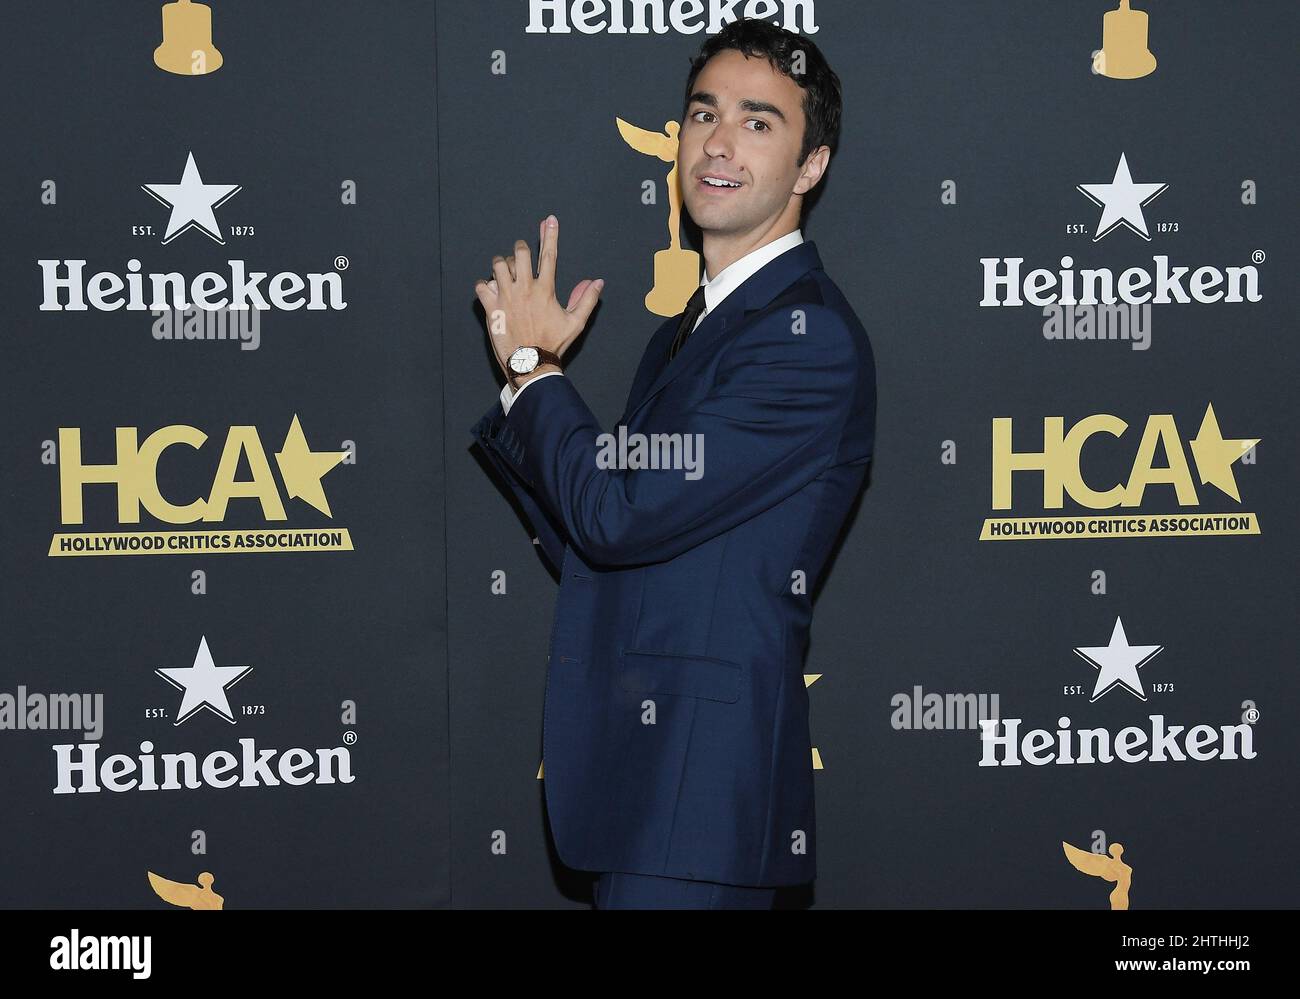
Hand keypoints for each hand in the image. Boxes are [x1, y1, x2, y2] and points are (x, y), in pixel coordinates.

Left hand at [474, 215, 603, 378]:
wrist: (531, 364)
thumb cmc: (553, 344)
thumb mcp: (576, 323)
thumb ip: (586, 300)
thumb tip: (598, 282)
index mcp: (545, 289)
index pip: (549, 255)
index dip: (550, 235)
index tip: (549, 220)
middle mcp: (524, 288)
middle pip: (519, 253)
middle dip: (519, 250)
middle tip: (519, 257)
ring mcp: (506, 297)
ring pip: (498, 265)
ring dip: (500, 264)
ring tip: (504, 272)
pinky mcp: (491, 308)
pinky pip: (481, 286)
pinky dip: (484, 285)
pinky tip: (490, 291)